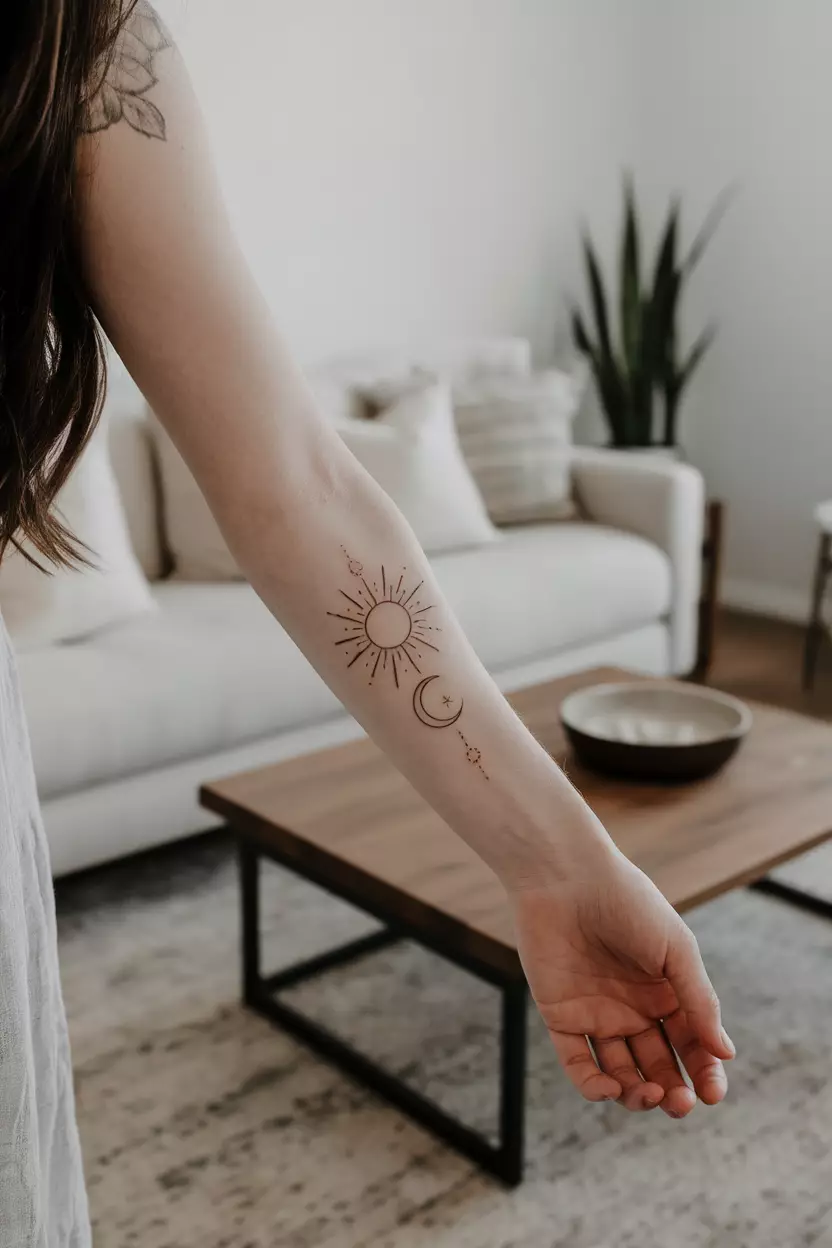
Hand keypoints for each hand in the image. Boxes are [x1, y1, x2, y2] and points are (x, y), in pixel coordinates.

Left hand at [511, 849, 735, 1116]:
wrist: (566, 877)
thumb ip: (699, 1001)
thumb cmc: (628, 903)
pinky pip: (577, 1063)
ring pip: (620, 1073)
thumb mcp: (676, 950)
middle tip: (679, 1103)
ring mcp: (597, 1014)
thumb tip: (726, 1054)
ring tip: (649, 1093)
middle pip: (658, 1067)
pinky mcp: (561, 1016)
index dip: (705, 1074)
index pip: (692, 1046)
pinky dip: (593, 1085)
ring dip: (636, 1094)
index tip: (712, 1095)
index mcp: (666, 992)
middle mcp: (634, 1008)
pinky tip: (610, 1088)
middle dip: (672, 1092)